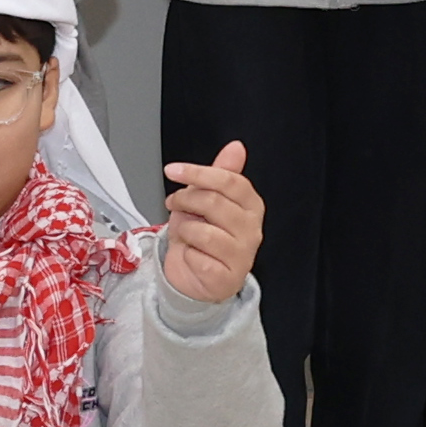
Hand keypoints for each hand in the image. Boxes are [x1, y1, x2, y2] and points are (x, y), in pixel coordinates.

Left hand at [156, 139, 262, 307]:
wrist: (197, 278)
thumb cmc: (203, 238)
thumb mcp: (209, 200)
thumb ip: (222, 173)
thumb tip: (236, 147)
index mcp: (252, 206)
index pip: (230, 181)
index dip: (198, 173)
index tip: (173, 170)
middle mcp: (252, 230)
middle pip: (214, 202)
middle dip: (185, 200)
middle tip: (175, 204)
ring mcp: (242, 256)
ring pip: (202, 231)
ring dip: (184, 230)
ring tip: (185, 234)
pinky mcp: (227, 278)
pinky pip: (196, 258)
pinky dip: (185, 254)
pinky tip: (191, 255)